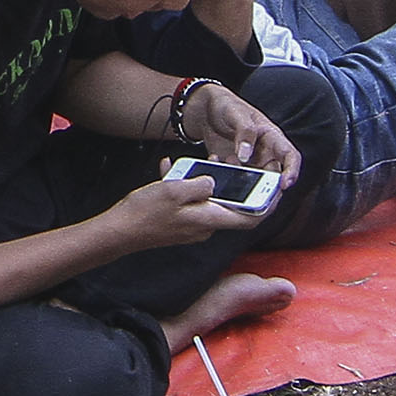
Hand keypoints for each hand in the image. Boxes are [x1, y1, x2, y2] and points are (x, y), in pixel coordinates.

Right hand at [95, 166, 263, 252]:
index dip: (266, 205)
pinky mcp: (179, 226)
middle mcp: (205, 227)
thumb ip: (200, 183)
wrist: (118, 232)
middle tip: (222, 162)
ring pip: (206, 201)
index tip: (276, 190)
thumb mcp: (174, 189)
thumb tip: (213, 181)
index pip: (249, 217)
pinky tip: (168, 172)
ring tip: (184, 165)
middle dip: (228, 184)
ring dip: (200, 182)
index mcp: (209, 219)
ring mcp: (192, 228)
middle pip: (228, 205)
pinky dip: (183, 188)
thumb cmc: (145, 212)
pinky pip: (189, 204)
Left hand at [179, 77, 303, 189]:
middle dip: (264, 185)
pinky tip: (215, 159)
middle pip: (273, 176)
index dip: (291, 171)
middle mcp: (264, 154)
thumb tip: (245, 156)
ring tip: (227, 160)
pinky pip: (232, 179)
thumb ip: (245, 132)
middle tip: (249, 184)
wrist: (206, 110)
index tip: (284, 184)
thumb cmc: (228, 107)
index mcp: (272, 138)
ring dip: (240, 179)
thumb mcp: (237, 114)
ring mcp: (248, 163)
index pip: (290, 156)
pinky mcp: (233, 169)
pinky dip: (224, 174)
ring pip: (252, 182)